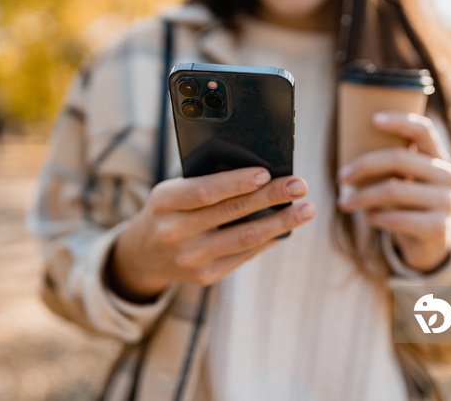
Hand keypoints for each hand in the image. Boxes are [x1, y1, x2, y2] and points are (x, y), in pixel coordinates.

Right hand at [109, 167, 314, 299]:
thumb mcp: (173, 191)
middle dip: (270, 198)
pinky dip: (268, 239)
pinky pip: (243, 255)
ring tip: (306, 209)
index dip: (236, 183)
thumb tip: (260, 175)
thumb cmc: (170, 209)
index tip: (266, 172)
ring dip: (280, 223)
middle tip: (299, 186)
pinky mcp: (205, 277)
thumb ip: (206, 181)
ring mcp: (190, 259)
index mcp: (164, 203)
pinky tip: (286, 228)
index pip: (204, 191)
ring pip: (244, 238)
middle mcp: (174, 233)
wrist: (145, 253)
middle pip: (231, 213)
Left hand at [337, 111, 450, 272]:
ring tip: (344, 203)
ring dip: (362, 197)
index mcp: (438, 156)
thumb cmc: (407, 202)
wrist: (431, 240)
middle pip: (400, 158)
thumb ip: (390, 162)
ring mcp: (446, 201)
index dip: (400, 121)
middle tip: (341, 176)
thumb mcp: (404, 178)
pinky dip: (375, 217)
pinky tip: (368, 217)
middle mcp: (447, 175)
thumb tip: (349, 141)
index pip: (423, 130)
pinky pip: (396, 218)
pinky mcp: (438, 227)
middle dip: (364, 165)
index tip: (373, 119)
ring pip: (393, 189)